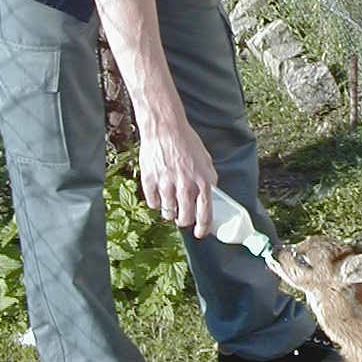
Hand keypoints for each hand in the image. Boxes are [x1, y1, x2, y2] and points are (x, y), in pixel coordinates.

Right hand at [137, 112, 216, 236]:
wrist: (165, 128)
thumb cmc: (186, 142)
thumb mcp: (205, 160)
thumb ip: (209, 179)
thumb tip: (211, 195)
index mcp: (202, 181)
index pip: (205, 214)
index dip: (203, 228)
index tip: (200, 233)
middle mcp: (185, 185)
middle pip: (185, 218)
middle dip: (185, 222)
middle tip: (183, 218)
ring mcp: (166, 184)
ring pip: (168, 213)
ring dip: (170, 213)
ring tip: (171, 205)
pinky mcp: (150, 181)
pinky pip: (153, 203)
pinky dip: (156, 203)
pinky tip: (160, 195)